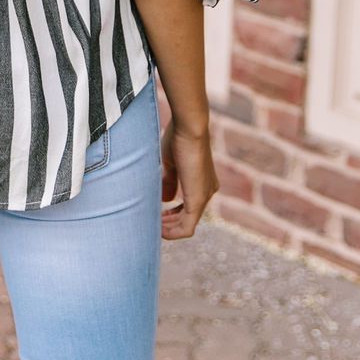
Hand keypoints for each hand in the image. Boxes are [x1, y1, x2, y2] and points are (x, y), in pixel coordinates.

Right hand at [159, 115, 218, 238]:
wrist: (189, 127)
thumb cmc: (178, 138)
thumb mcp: (171, 163)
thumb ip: (169, 182)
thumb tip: (166, 201)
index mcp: (202, 181)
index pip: (187, 205)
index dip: (171, 213)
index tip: (156, 213)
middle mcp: (207, 191)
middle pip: (188, 218)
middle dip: (169, 223)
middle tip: (152, 222)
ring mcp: (204, 197)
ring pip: (187, 225)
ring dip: (169, 229)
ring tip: (154, 227)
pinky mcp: (197, 201)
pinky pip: (187, 227)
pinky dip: (173, 232)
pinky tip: (160, 230)